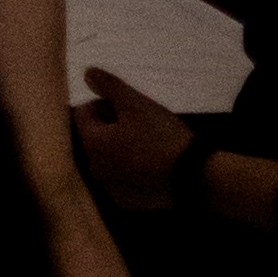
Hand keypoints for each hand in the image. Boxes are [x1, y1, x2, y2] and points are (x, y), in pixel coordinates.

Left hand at [71, 67, 193, 212]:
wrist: (193, 177)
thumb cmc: (160, 136)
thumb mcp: (135, 103)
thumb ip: (108, 86)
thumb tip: (86, 73)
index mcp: (93, 145)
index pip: (84, 114)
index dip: (104, 104)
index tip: (128, 106)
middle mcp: (96, 171)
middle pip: (96, 136)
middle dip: (112, 126)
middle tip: (140, 122)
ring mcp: (112, 190)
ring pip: (109, 157)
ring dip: (121, 146)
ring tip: (148, 141)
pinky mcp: (129, 203)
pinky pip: (122, 177)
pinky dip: (130, 167)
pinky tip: (152, 163)